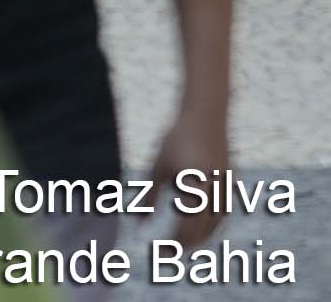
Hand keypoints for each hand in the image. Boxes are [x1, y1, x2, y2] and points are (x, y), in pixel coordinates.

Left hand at [150, 105, 231, 244]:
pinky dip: (211, 224)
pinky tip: (198, 227)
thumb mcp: (158, 167)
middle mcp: (214, 190)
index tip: (161, 249)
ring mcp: (226, 188)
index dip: (175, 240)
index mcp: (195, 186)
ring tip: (183, 245)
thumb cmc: (175, 139)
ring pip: (216, 223)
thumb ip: (148, 196)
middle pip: (203, 228)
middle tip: (168, 253)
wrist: (205, 116)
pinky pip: (223, 212)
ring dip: (201, 237)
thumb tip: (138, 223)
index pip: (186, 224)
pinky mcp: (230, 184)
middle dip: (187, 244)